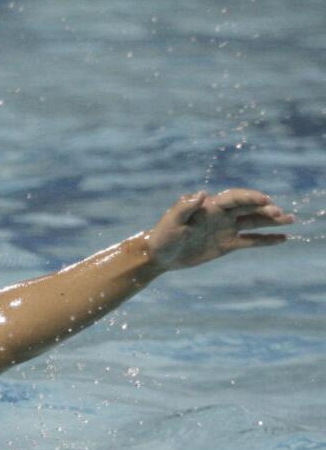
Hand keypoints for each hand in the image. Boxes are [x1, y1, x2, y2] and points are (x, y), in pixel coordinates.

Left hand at [145, 188, 293, 271]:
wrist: (159, 255)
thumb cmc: (162, 236)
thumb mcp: (171, 222)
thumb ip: (186, 207)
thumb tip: (202, 194)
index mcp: (210, 207)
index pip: (235, 198)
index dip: (250, 198)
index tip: (265, 201)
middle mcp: (222, 216)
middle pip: (248, 209)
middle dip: (265, 209)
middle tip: (279, 214)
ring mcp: (226, 229)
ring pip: (253, 223)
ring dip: (271, 221)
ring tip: (290, 220)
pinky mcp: (227, 244)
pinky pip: (250, 241)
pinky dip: (266, 240)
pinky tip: (283, 239)